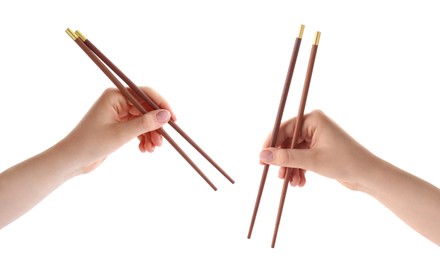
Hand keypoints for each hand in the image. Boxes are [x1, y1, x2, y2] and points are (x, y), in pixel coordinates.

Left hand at [58, 87, 175, 173]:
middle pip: (147, 108)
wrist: (71, 160)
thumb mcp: (121, 134)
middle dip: (156, 126)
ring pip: (144, 120)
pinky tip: (144, 150)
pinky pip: (138, 128)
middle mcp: (118, 101)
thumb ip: (145, 124)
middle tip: (161, 141)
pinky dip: (143, 138)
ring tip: (152, 149)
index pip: (145, 93)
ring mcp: (119, 114)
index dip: (161, 105)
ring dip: (151, 134)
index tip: (173, 119)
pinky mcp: (119, 126)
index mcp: (115, 96)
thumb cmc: (90, 144)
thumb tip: (166, 115)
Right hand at [259, 110, 378, 189]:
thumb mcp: (312, 161)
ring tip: (291, 182)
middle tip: (277, 175)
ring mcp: (316, 137)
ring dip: (291, 168)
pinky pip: (301, 158)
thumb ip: (285, 158)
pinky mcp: (319, 150)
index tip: (261, 159)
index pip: (284, 128)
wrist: (369, 175)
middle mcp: (313, 125)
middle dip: (283, 160)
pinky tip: (300, 183)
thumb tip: (262, 155)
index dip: (271, 144)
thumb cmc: (345, 162)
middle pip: (287, 142)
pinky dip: (298, 170)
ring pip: (293, 152)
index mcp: (313, 119)